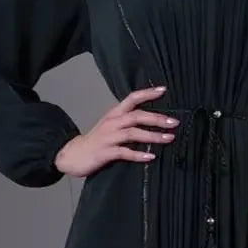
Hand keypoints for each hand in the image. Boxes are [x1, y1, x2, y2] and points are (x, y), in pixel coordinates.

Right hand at [54, 86, 178, 176]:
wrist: (73, 155)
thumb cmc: (97, 140)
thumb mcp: (111, 125)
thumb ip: (127, 120)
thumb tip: (152, 119)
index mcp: (114, 114)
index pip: (132, 98)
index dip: (147, 93)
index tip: (164, 90)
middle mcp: (112, 123)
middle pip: (136, 116)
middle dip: (156, 118)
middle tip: (174, 122)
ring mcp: (108, 137)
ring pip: (132, 133)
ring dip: (152, 136)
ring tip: (169, 138)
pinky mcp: (105, 152)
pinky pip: (124, 152)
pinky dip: (138, 155)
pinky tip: (151, 157)